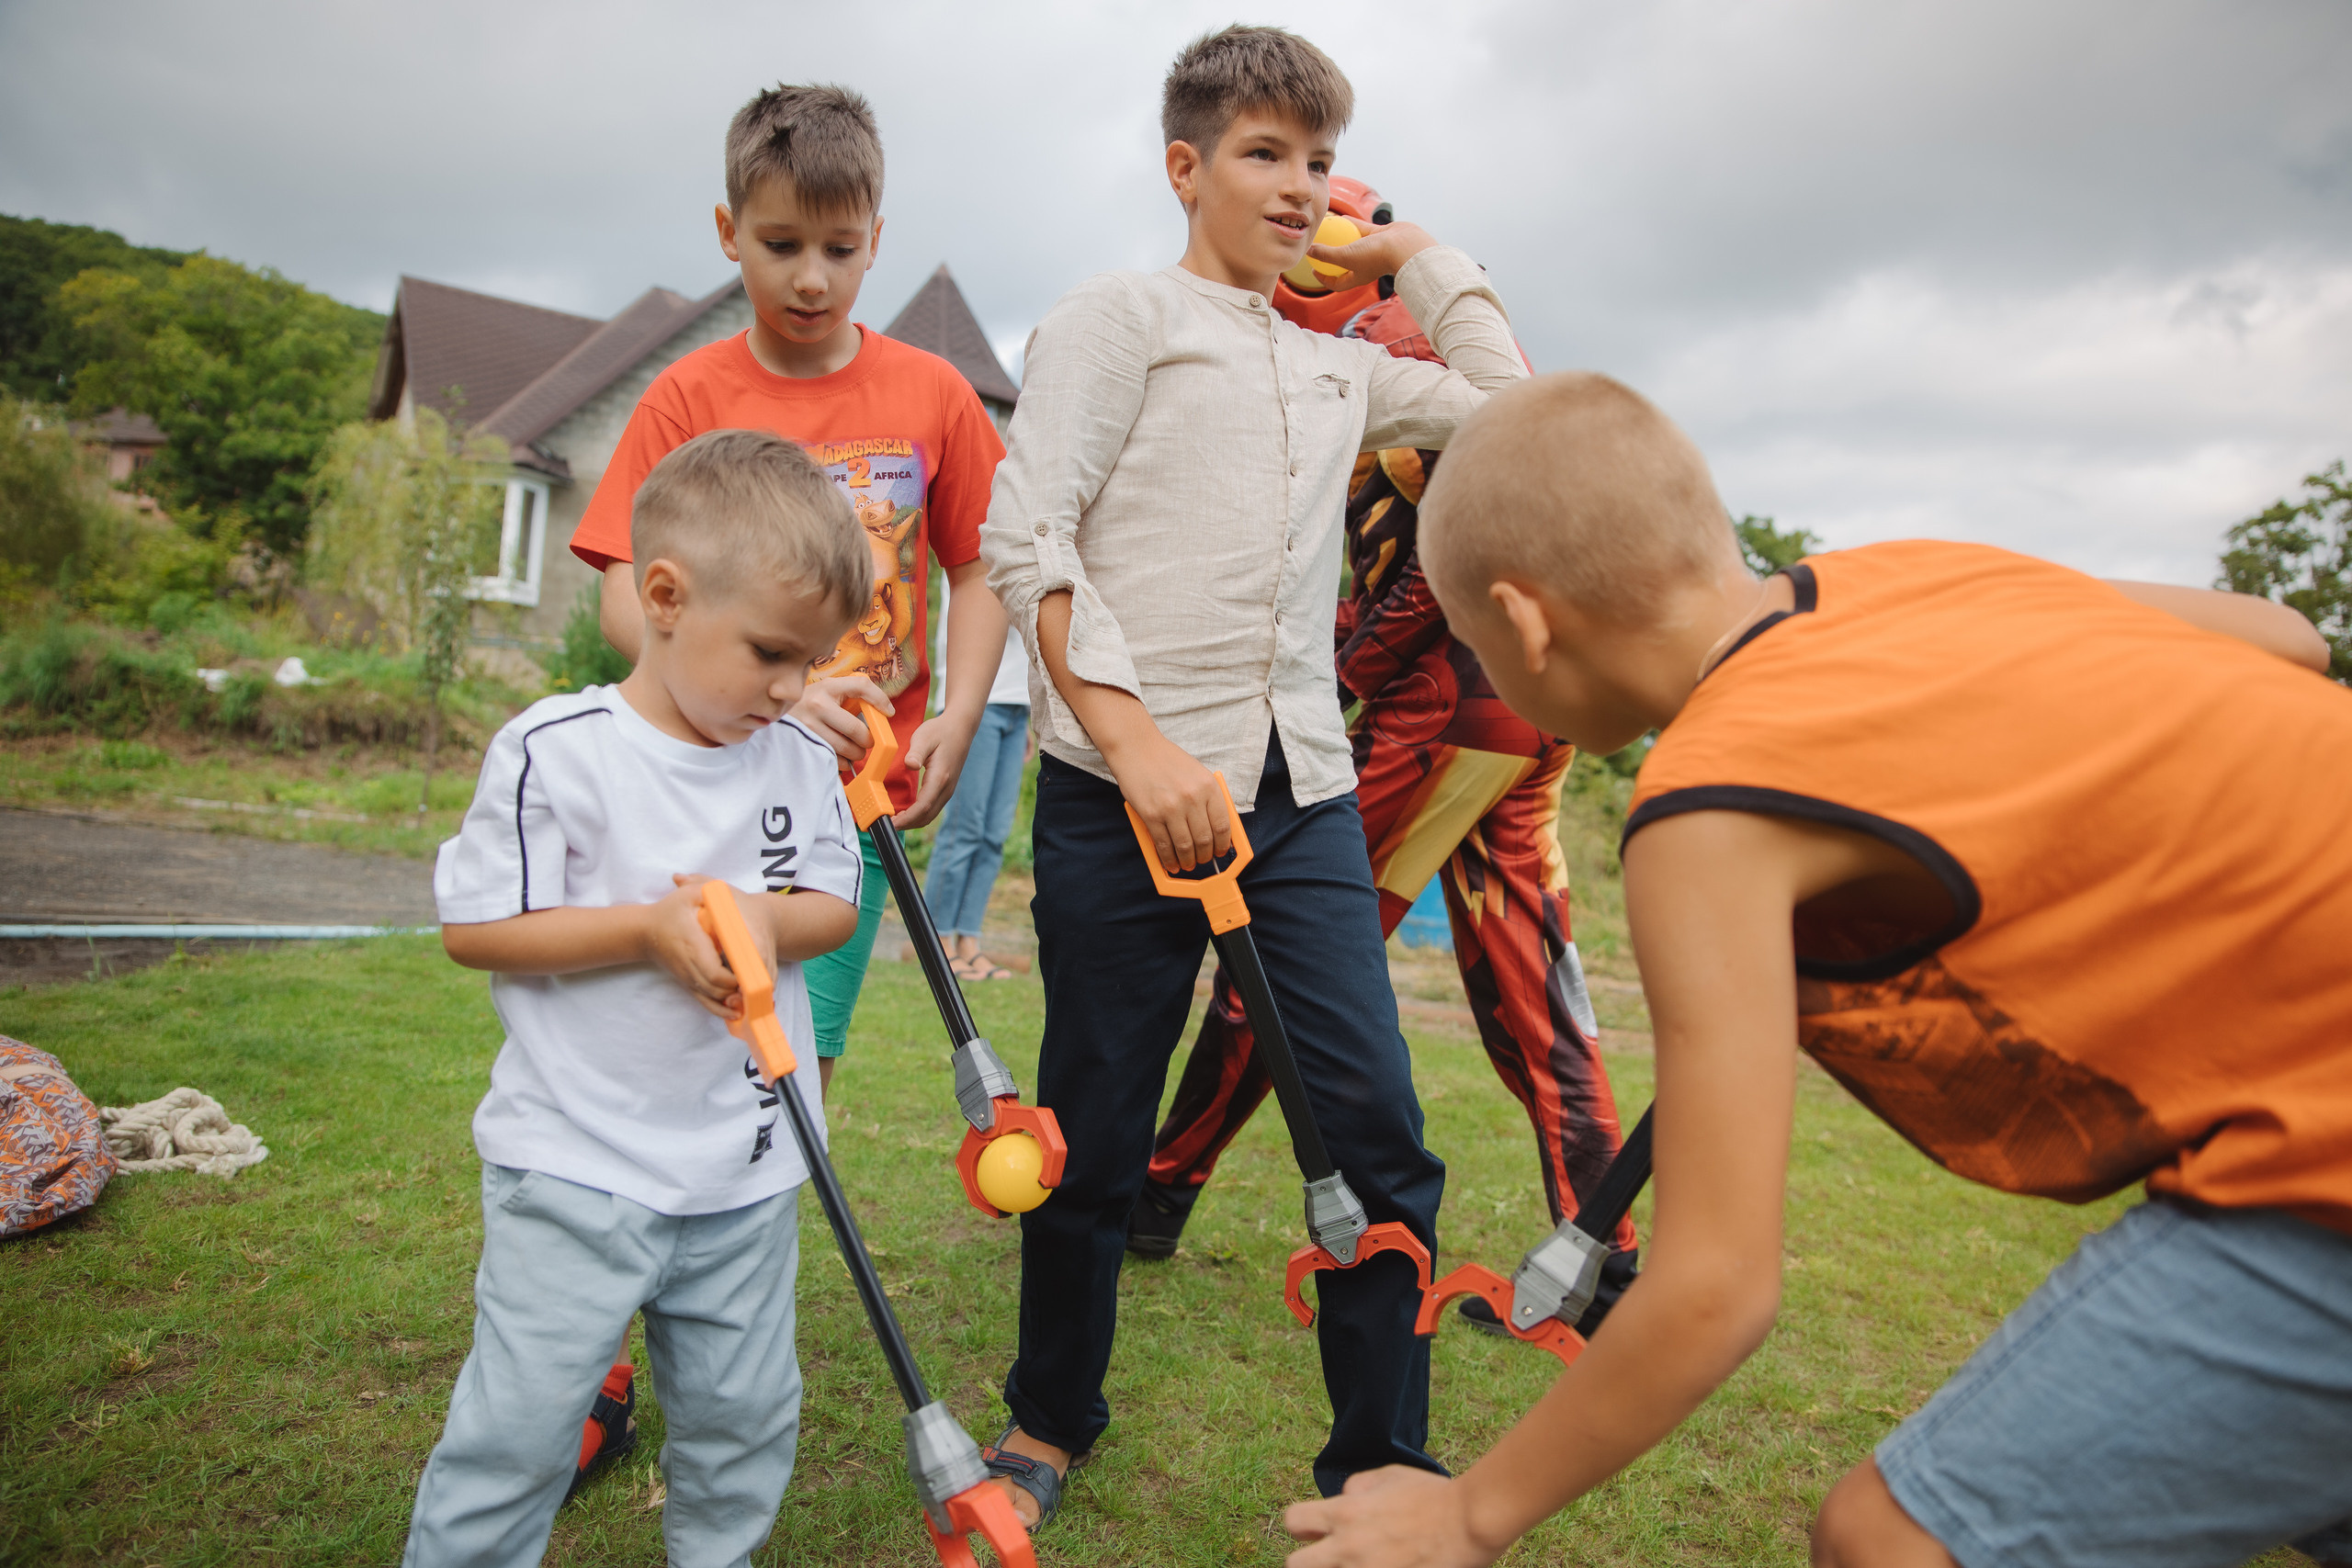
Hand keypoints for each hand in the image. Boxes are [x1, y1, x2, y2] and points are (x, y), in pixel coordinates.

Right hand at [643, 874, 744, 1020]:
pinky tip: (737, 1012)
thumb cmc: (669, 911)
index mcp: (693, 945)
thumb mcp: (689, 894)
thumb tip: (725, 895)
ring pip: (713, 998)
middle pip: (717, 988)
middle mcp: (690, 966)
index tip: (752, 973)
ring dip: (733, 1001)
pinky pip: (705, 1002)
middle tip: (760, 986)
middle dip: (739, 991)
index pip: (715, 971)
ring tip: (754, 999)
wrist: (644, 932)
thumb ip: (707, 888)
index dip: (735, 978)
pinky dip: (721, 1009)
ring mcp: (689, 977)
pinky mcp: (689, 984)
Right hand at [791, 676, 893, 762]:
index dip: (880, 700)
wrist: (776, 706)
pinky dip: (842, 761)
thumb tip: (886, 711)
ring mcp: (808, 727)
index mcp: (828, 687)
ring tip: (854, 749)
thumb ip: (855, 693)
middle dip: (867, 740)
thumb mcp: (830, 689)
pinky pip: (833, 759)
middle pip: (856, 730)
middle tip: (866, 741)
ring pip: (845, 748)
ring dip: (855, 753)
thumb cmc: (811, 702)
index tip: (888, 713)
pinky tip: (840, 755)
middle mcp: (817, 705)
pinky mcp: (803, 744)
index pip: (862, 686)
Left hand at [896, 710, 976, 830]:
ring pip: (930, 815)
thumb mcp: (924, 737)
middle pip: (926, 816)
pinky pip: (932, 808)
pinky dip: (918, 815)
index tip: (891, 823)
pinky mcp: (946, 789)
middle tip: (886, 824)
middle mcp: (946, 788)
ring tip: (893, 821)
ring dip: (912, 821)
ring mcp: (948, 790)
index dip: (907, 819)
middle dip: (907, 824)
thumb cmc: (940, 731)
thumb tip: (910, 765)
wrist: (960, 727)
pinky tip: (905, 812)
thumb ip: (916, 752)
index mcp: (940, 777)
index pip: (923, 806)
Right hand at [1107, 732, 1230, 872]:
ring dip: (1187, 861)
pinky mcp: (1151, 815)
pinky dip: (1168, 859)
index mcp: (1209, 787)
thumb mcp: (1197, 773)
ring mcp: (1171, 808)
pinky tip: (1170, 864)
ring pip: (1185, 846)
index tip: (1221, 852)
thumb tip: (1217, 828)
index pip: (1222, 825)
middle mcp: (1192, 798)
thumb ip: (1208, 798)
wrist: (1137, 748)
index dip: (1223, 844)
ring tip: (1187, 865)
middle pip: (1205, 839)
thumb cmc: (1167, 760)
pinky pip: (1163, 844)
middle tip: (1203, 861)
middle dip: (1205, 856)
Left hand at [1282, 1468, 1495, 1567]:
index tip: (1315, 1531)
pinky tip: (1385, 1565)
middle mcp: (1348, 1549)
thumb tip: (1342, 1499)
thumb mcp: (1387, 1475)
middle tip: (1327, 1557)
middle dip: (1307, 1560)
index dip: (1301, 1527)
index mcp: (1345, 1514)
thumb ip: (1355, 1487)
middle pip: (1295, 1565)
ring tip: (1358, 1560)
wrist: (1468, 1522)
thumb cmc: (1431, 1495)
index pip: (1292, 1522)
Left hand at [1306, 220, 1440, 295]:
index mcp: (1358, 276)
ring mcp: (1373, 251)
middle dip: (1331, 258)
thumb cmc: (1376, 255)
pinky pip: (1362, 230)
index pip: (1338, 283)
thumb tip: (1308, 251)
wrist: (1405, 245)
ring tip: (1327, 231)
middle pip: (1344, 263)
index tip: (1313, 270)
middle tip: (1318, 249)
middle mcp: (1365, 265)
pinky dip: (1352, 225)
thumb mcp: (1346, 256)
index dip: (1324, 279)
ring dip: (1341, 238)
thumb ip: (1326, 254)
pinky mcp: (1380, 237)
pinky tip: (1341, 217)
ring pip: (1353, 244)